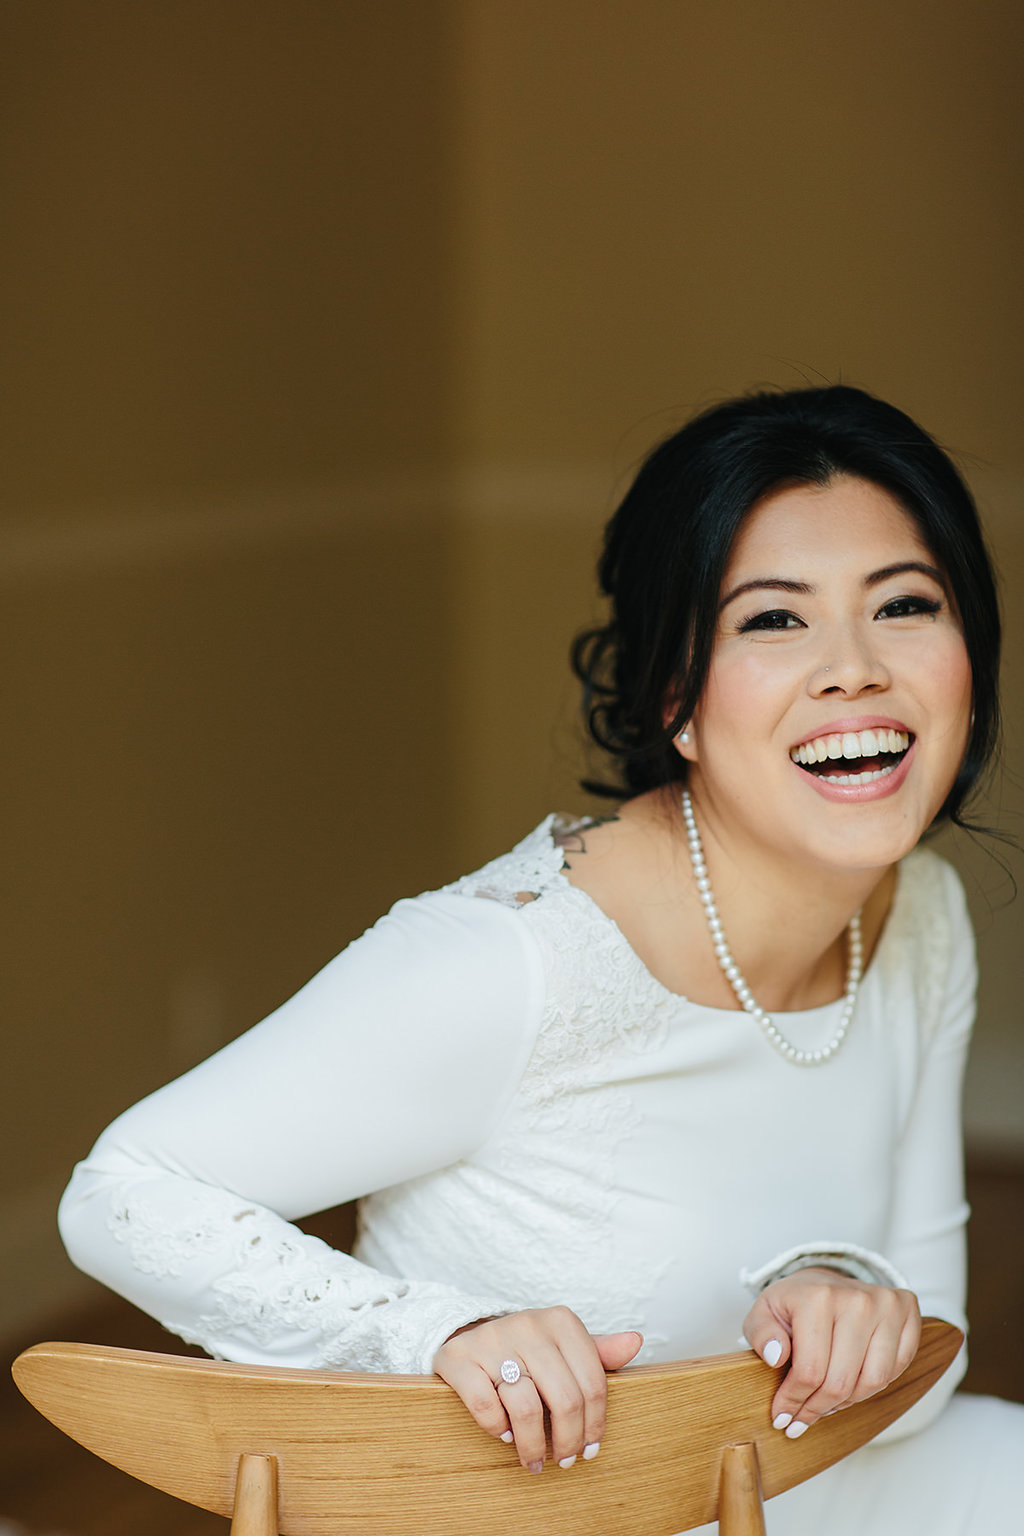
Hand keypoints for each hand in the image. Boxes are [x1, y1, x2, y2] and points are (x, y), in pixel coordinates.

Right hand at [433, 1307, 642, 1471]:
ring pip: (526, 1408)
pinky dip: (498, 1429)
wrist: (469, 1333)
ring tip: (535, 1461)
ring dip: (533, 1447)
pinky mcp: (459, 1357)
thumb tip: (636, 1341)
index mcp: (561, 1321)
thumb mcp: (564, 1346)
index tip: (591, 1449)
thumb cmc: (528, 1350)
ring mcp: (491, 1339)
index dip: (595, 1425)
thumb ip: (599, 1351)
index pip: (592, 1383)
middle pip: (564, 1399)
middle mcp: (528, 1324)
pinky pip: (485, 1405)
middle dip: (568, 1441)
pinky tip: (505, 1436)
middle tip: (565, 1461)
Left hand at [743, 1267, 920, 1438]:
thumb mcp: (764, 1312)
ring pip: (872, 1382)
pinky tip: (851, 1386)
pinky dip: (872, 1386)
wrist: (826, 1279)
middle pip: (841, 1382)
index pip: (810, 1371)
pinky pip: (895, 1370)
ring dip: (846, 1402)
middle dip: (816, 1409)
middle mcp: (857, 1299)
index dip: (794, 1402)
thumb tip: (777, 1357)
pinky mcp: (907, 1312)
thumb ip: (761, 1334)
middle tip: (801, 1420)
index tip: (782, 1418)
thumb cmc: (795, 1302)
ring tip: (825, 1404)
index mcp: (818, 1297)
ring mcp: (886, 1305)